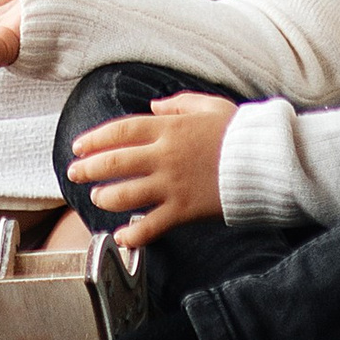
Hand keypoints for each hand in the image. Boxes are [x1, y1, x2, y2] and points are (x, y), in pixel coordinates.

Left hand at [65, 92, 235, 248]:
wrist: (266, 161)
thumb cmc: (239, 131)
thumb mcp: (209, 106)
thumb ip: (179, 104)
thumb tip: (154, 106)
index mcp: (169, 128)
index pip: (121, 131)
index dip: (95, 139)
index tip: (78, 146)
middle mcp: (165, 156)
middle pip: (116, 162)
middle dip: (89, 168)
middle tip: (73, 174)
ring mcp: (173, 185)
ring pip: (127, 194)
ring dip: (106, 197)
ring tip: (96, 199)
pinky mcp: (184, 210)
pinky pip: (152, 225)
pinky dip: (134, 233)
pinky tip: (122, 236)